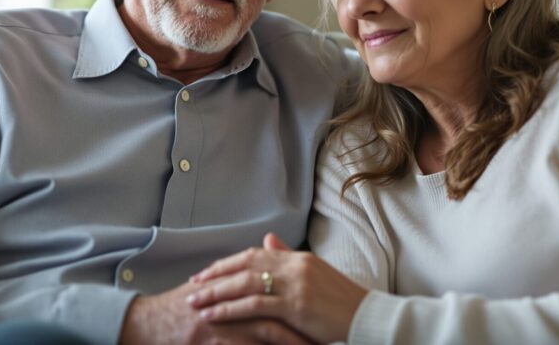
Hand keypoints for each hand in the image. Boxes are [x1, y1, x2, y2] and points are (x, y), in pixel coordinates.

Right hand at [119, 280, 310, 344]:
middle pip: (278, 309)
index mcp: (235, 284)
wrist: (146, 323)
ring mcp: (223, 321)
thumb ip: (233, 281)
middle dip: (304, 324)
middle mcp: (232, 299)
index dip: (300, 302)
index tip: (323, 315)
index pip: (275, 290)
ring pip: (268, 332)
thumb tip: (256, 275)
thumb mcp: (206, 289)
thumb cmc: (177, 309)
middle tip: (327, 335)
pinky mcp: (213, 340)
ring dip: (293, 342)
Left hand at [188, 234, 368, 344]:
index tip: (205, 274)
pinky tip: (214, 316)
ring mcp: (295, 285)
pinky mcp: (296, 306)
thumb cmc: (340, 301)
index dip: (226, 264)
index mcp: (297, 257)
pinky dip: (230, 310)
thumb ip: (289, 257)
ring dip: (216, 293)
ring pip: (245, 285)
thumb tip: (267, 239)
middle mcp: (294, 266)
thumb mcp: (315, 273)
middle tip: (191, 286)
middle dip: (215, 277)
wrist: (366, 317)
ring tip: (194, 303)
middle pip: (244, 266)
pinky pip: (255, 306)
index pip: (253, 254)